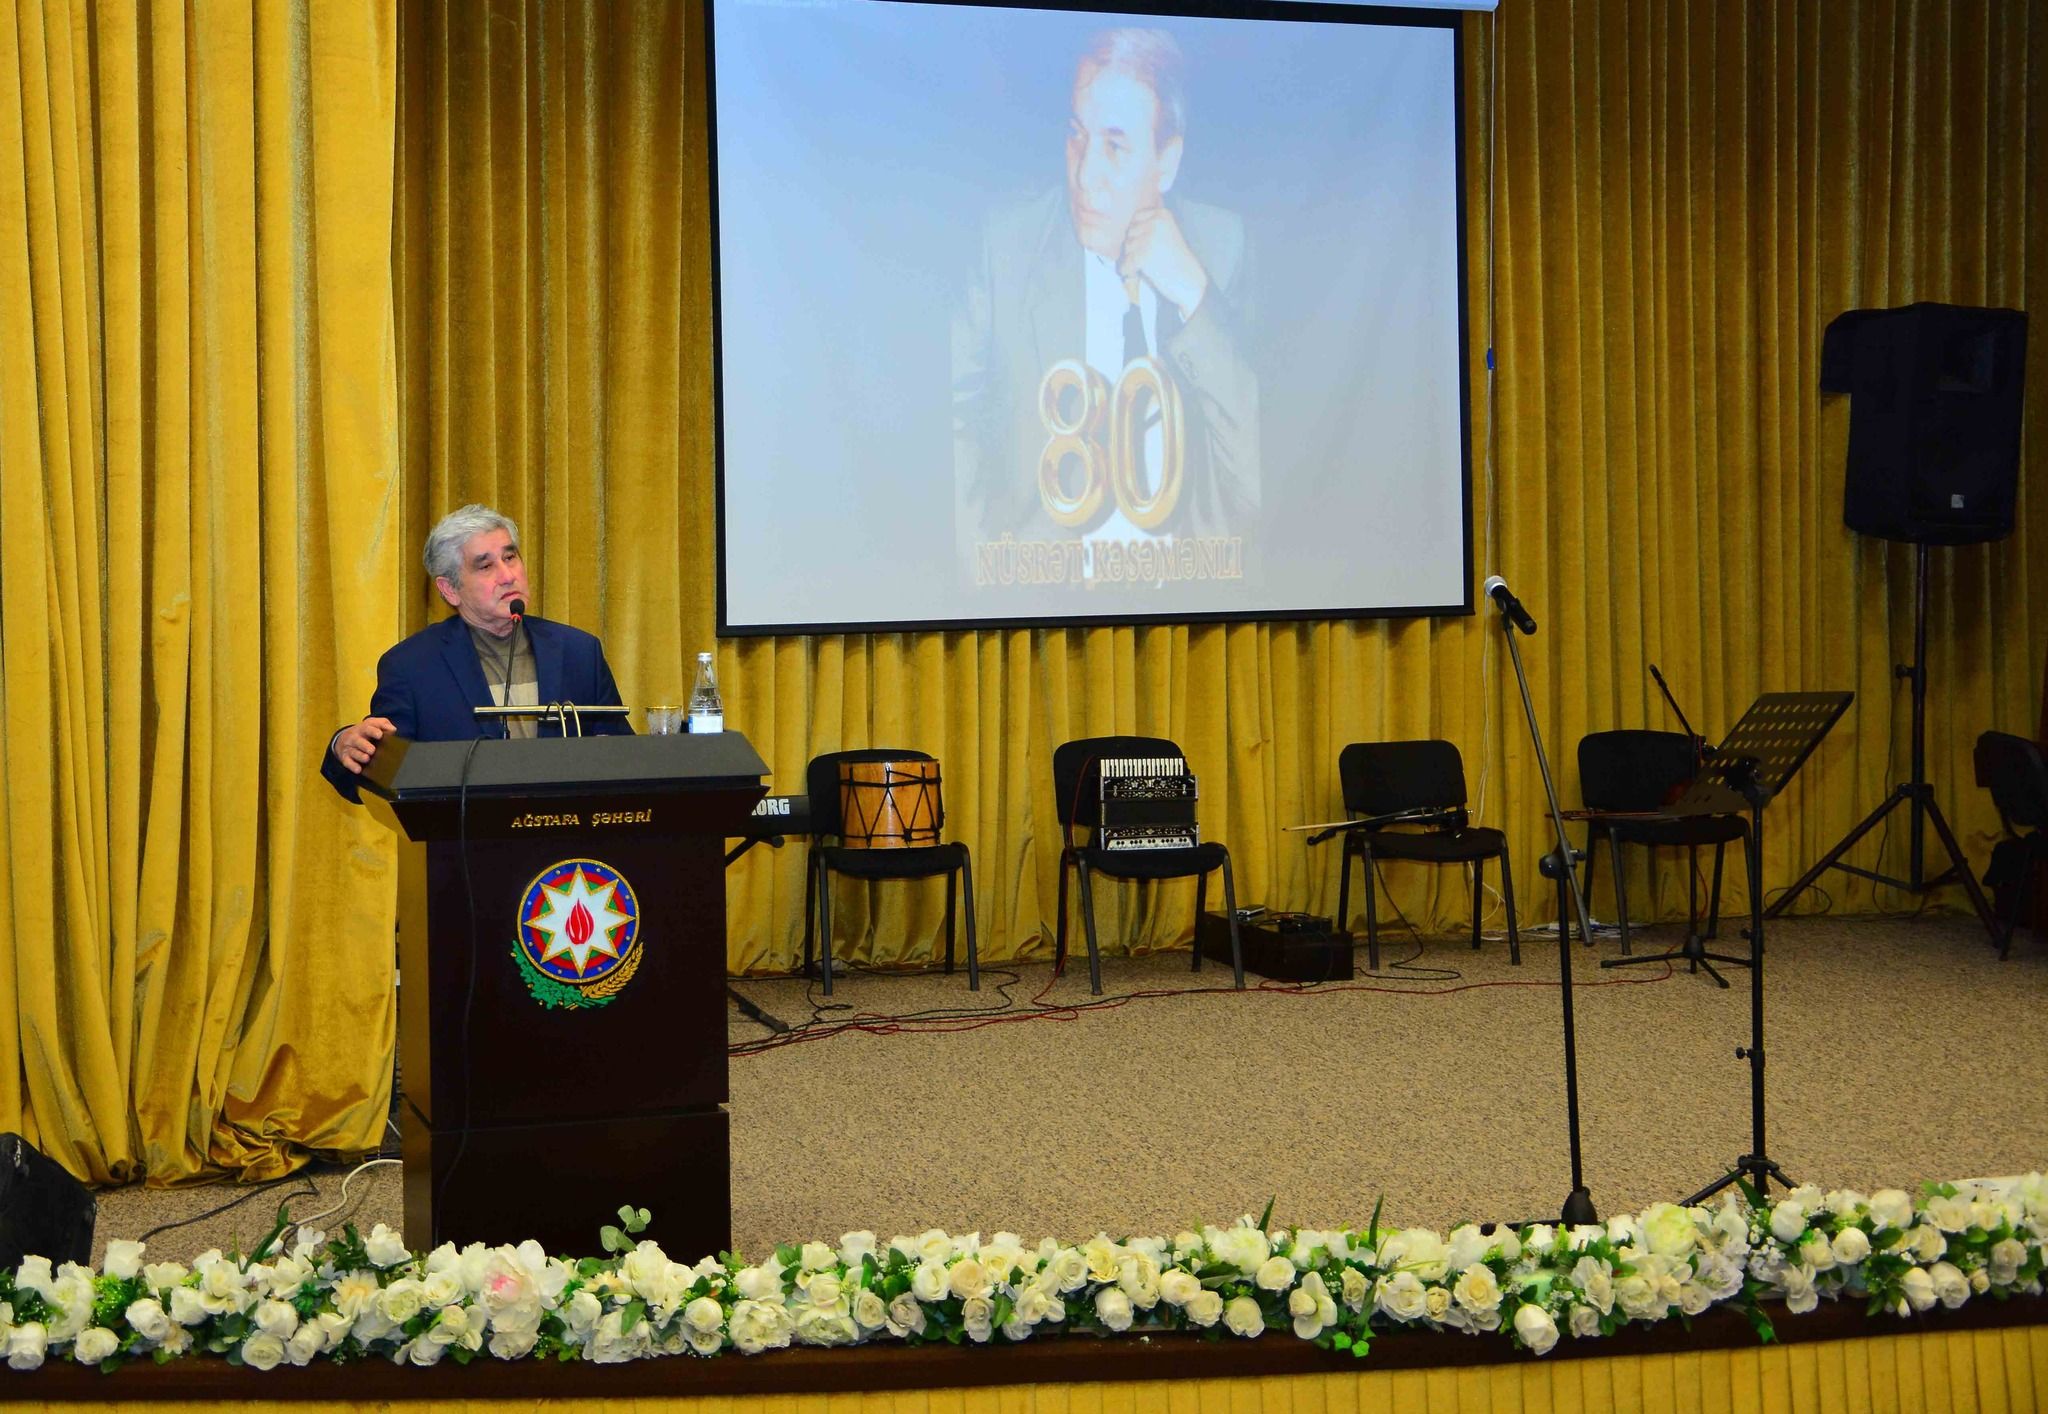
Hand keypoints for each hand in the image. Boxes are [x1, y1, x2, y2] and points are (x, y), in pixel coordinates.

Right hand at [332, 716, 396, 774]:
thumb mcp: (374, 724)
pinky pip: (347, 762)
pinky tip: (358, 770)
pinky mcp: (345, 757)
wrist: (346, 737)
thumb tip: (393, 730)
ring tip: (367, 759)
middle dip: (365, 745)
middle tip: (372, 750)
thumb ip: (384, 724)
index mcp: (363, 729)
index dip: (373, 731)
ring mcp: (349, 748)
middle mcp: (355, 738)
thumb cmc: (367, 731)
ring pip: (353, 752)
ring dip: (359, 756)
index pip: (367, 728)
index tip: (380, 735)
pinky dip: (352, 766)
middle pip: (358, 741)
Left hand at [1118, 202, 1208, 319]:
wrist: (1188, 279)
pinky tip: (1138, 272)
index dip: (1137, 231)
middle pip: (1130, 232)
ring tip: (1147, 264)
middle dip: (1134, 245)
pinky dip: (1128, 270)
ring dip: (1131, 258)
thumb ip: (1149, 225)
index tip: (1145, 242)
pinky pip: (1125, 263)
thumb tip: (1126, 228)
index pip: (1136, 217)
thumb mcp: (1166, 232)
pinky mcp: (1142, 255)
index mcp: (1162, 214)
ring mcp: (1148, 239)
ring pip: (1127, 247)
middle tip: (1147, 256)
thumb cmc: (1176, 258)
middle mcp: (1155, 223)